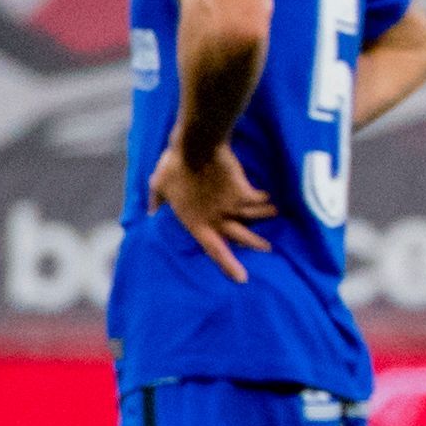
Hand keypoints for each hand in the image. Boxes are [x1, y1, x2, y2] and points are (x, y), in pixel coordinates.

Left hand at [148, 146, 276, 280]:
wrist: (197, 147)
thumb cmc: (174, 165)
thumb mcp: (158, 184)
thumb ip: (156, 200)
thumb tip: (151, 213)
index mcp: (195, 221)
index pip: (214, 250)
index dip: (229, 266)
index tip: (243, 278)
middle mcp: (216, 218)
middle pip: (242, 238)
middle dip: (256, 244)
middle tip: (267, 248)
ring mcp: (231, 206)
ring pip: (254, 217)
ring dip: (265, 216)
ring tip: (274, 215)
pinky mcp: (243, 192)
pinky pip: (259, 199)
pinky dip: (265, 198)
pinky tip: (270, 197)